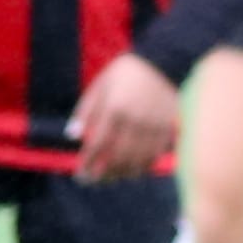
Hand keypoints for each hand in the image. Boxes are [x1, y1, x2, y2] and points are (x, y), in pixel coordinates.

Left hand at [68, 53, 179, 182]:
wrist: (165, 61)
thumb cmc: (127, 71)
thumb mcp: (101, 84)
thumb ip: (86, 109)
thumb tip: (73, 135)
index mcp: (115, 108)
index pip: (98, 144)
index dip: (88, 163)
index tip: (80, 175)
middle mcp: (135, 121)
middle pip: (118, 158)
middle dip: (103, 174)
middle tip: (94, 181)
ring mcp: (154, 128)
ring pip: (137, 161)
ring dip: (122, 173)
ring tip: (112, 178)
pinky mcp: (169, 130)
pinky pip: (155, 156)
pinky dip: (143, 167)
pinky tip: (133, 170)